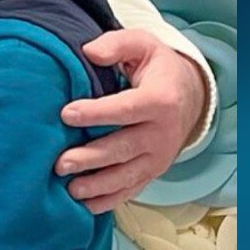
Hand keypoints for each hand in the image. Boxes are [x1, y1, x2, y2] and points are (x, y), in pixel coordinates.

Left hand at [54, 31, 207, 213]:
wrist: (189, 95)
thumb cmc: (157, 68)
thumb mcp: (142, 45)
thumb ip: (116, 44)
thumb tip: (89, 52)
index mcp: (160, 100)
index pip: (126, 109)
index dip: (96, 113)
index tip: (66, 114)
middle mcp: (162, 132)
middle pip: (124, 148)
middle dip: (91, 158)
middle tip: (61, 163)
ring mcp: (159, 157)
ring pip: (127, 175)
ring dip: (98, 185)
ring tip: (71, 189)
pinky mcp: (153, 172)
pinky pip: (132, 190)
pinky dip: (109, 201)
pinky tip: (86, 205)